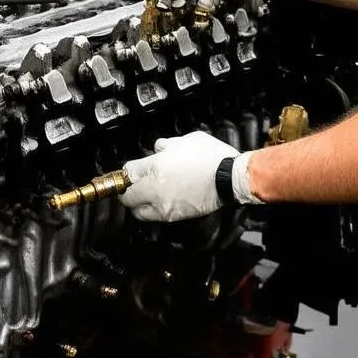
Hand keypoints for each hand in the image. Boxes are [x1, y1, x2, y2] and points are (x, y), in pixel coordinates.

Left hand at [119, 131, 260, 221]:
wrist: (230, 178)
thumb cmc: (211, 156)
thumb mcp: (186, 140)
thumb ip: (167, 144)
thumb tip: (159, 148)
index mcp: (155, 168)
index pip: (127, 172)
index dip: (127, 171)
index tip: (130, 171)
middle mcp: (154, 190)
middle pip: (127, 197)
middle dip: (127, 191)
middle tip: (132, 185)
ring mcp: (164, 206)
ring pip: (139, 212)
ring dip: (138, 205)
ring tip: (146, 197)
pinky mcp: (175, 216)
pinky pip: (155, 217)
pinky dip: (154, 211)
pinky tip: (162, 202)